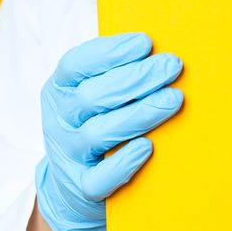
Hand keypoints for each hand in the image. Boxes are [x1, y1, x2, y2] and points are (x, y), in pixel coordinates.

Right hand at [35, 32, 182, 230]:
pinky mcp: (83, 187)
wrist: (71, 187)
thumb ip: (114, 75)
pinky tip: (148, 147)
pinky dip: (125, 162)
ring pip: (100, 133)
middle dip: (137, 78)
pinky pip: (102, 177)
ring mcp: (69, 155)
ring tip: (173, 99)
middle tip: (171, 66)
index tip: (145, 43)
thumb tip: (158, 51)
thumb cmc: (94, 125)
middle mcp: (59, 121)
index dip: (110, 52)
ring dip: (140, 114)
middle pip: (93, 96)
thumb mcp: (92, 96)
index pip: (76, 65)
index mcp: (59, 90)